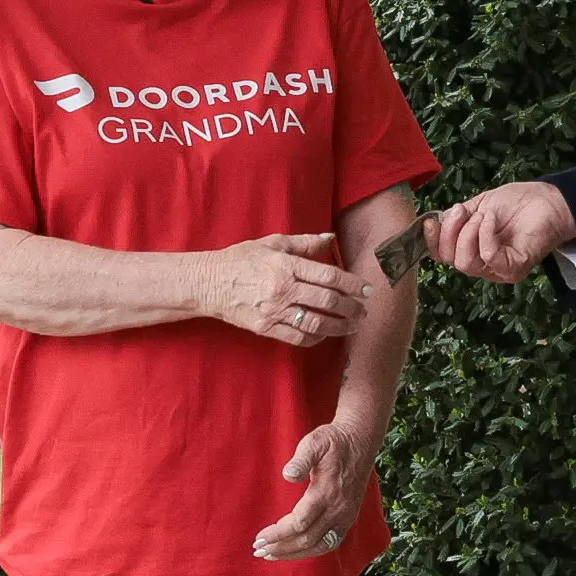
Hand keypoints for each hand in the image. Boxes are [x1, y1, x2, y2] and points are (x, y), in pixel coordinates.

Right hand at [204, 233, 371, 346]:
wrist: (207, 283)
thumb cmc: (241, 260)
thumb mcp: (272, 243)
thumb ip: (304, 242)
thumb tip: (331, 238)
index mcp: (286, 266)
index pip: (328, 276)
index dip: (352, 283)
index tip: (368, 289)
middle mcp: (283, 289)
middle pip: (327, 301)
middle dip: (351, 307)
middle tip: (365, 310)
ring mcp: (274, 311)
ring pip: (315, 322)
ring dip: (340, 326)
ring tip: (353, 325)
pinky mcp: (265, 328)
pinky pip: (297, 337)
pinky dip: (316, 338)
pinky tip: (326, 334)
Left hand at [253, 422, 372, 561]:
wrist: (360, 441)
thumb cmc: (333, 442)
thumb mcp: (315, 442)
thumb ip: (301, 459)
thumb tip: (288, 475)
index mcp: (327, 492)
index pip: (300, 523)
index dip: (278, 533)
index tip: (260, 536)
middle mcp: (338, 508)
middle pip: (307, 539)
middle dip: (281, 547)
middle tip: (259, 549)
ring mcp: (346, 515)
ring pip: (319, 546)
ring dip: (294, 554)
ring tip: (273, 554)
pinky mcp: (349, 517)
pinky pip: (330, 542)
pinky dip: (312, 551)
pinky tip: (297, 551)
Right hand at [425, 182, 575, 283]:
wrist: (548, 200)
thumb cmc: (517, 203)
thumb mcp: (479, 205)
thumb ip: (458, 217)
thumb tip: (437, 221)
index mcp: (472, 251)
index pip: (443, 256)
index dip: (432, 241)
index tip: (430, 221)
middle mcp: (484, 265)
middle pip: (452, 261)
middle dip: (451, 232)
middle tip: (463, 211)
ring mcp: (500, 270)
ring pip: (467, 264)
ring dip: (468, 233)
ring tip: (482, 215)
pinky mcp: (515, 267)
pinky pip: (490, 257)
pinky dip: (485, 235)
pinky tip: (491, 219)